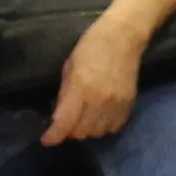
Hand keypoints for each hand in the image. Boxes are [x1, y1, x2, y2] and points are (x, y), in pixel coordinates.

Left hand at [51, 12, 145, 141]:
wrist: (124, 36)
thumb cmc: (91, 46)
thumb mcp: (70, 66)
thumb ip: (65, 93)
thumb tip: (59, 116)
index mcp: (82, 87)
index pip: (65, 123)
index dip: (53, 136)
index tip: (46, 139)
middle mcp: (100, 100)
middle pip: (82, 132)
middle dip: (70, 130)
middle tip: (66, 122)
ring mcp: (117, 103)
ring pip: (98, 132)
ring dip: (87, 129)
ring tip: (83, 118)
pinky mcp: (129, 103)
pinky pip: (114, 127)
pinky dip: (104, 126)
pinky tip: (99, 116)